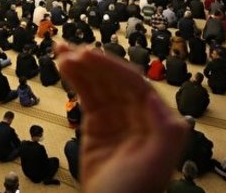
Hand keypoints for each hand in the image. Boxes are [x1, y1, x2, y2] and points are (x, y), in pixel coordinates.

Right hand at [55, 43, 186, 192]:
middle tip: (68, 47)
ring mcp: (116, 119)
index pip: (132, 83)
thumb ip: (165, 128)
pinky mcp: (97, 126)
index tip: (88, 55)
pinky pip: (87, 96)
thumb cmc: (135, 192)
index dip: (109, 66)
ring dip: (81, 66)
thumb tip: (152, 96)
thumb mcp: (157, 162)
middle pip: (113, 79)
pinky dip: (76, 80)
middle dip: (92, 62)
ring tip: (60, 49)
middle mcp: (138, 114)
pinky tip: (64, 66)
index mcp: (156, 119)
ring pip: (98, 84)